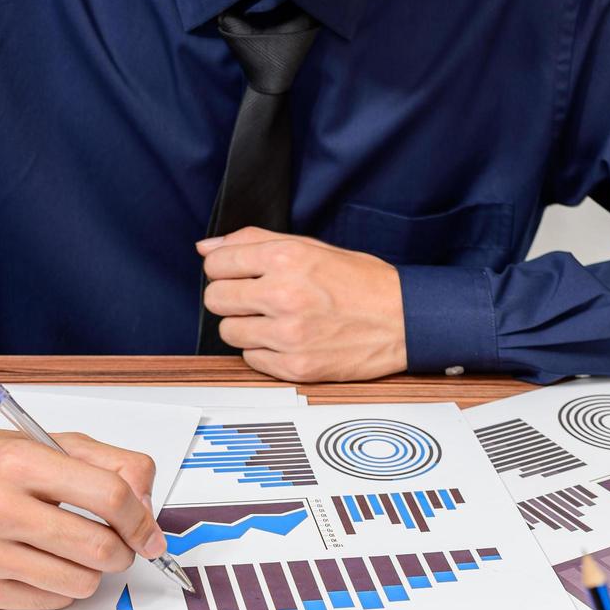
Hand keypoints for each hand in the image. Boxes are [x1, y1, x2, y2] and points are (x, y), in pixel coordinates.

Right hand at [0, 429, 166, 609]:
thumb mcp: (51, 442)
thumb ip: (111, 464)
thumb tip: (146, 510)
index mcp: (20, 462)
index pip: (109, 496)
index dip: (141, 519)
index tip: (148, 532)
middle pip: (99, 547)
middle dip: (122, 550)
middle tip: (116, 543)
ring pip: (81, 582)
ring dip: (93, 570)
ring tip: (77, 549)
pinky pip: (54, 601)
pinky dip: (64, 585)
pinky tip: (48, 562)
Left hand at [197, 226, 406, 381]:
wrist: (403, 321)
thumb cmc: (361, 283)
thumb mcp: (311, 247)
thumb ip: (254, 242)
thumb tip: (206, 247)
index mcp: (287, 259)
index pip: (217, 263)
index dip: (223, 268)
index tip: (235, 273)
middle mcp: (284, 295)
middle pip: (216, 298)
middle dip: (231, 297)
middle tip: (255, 298)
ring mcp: (288, 335)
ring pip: (228, 332)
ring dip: (245, 326)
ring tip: (274, 320)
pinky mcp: (294, 367)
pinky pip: (250, 359)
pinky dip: (263, 351)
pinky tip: (287, 339)